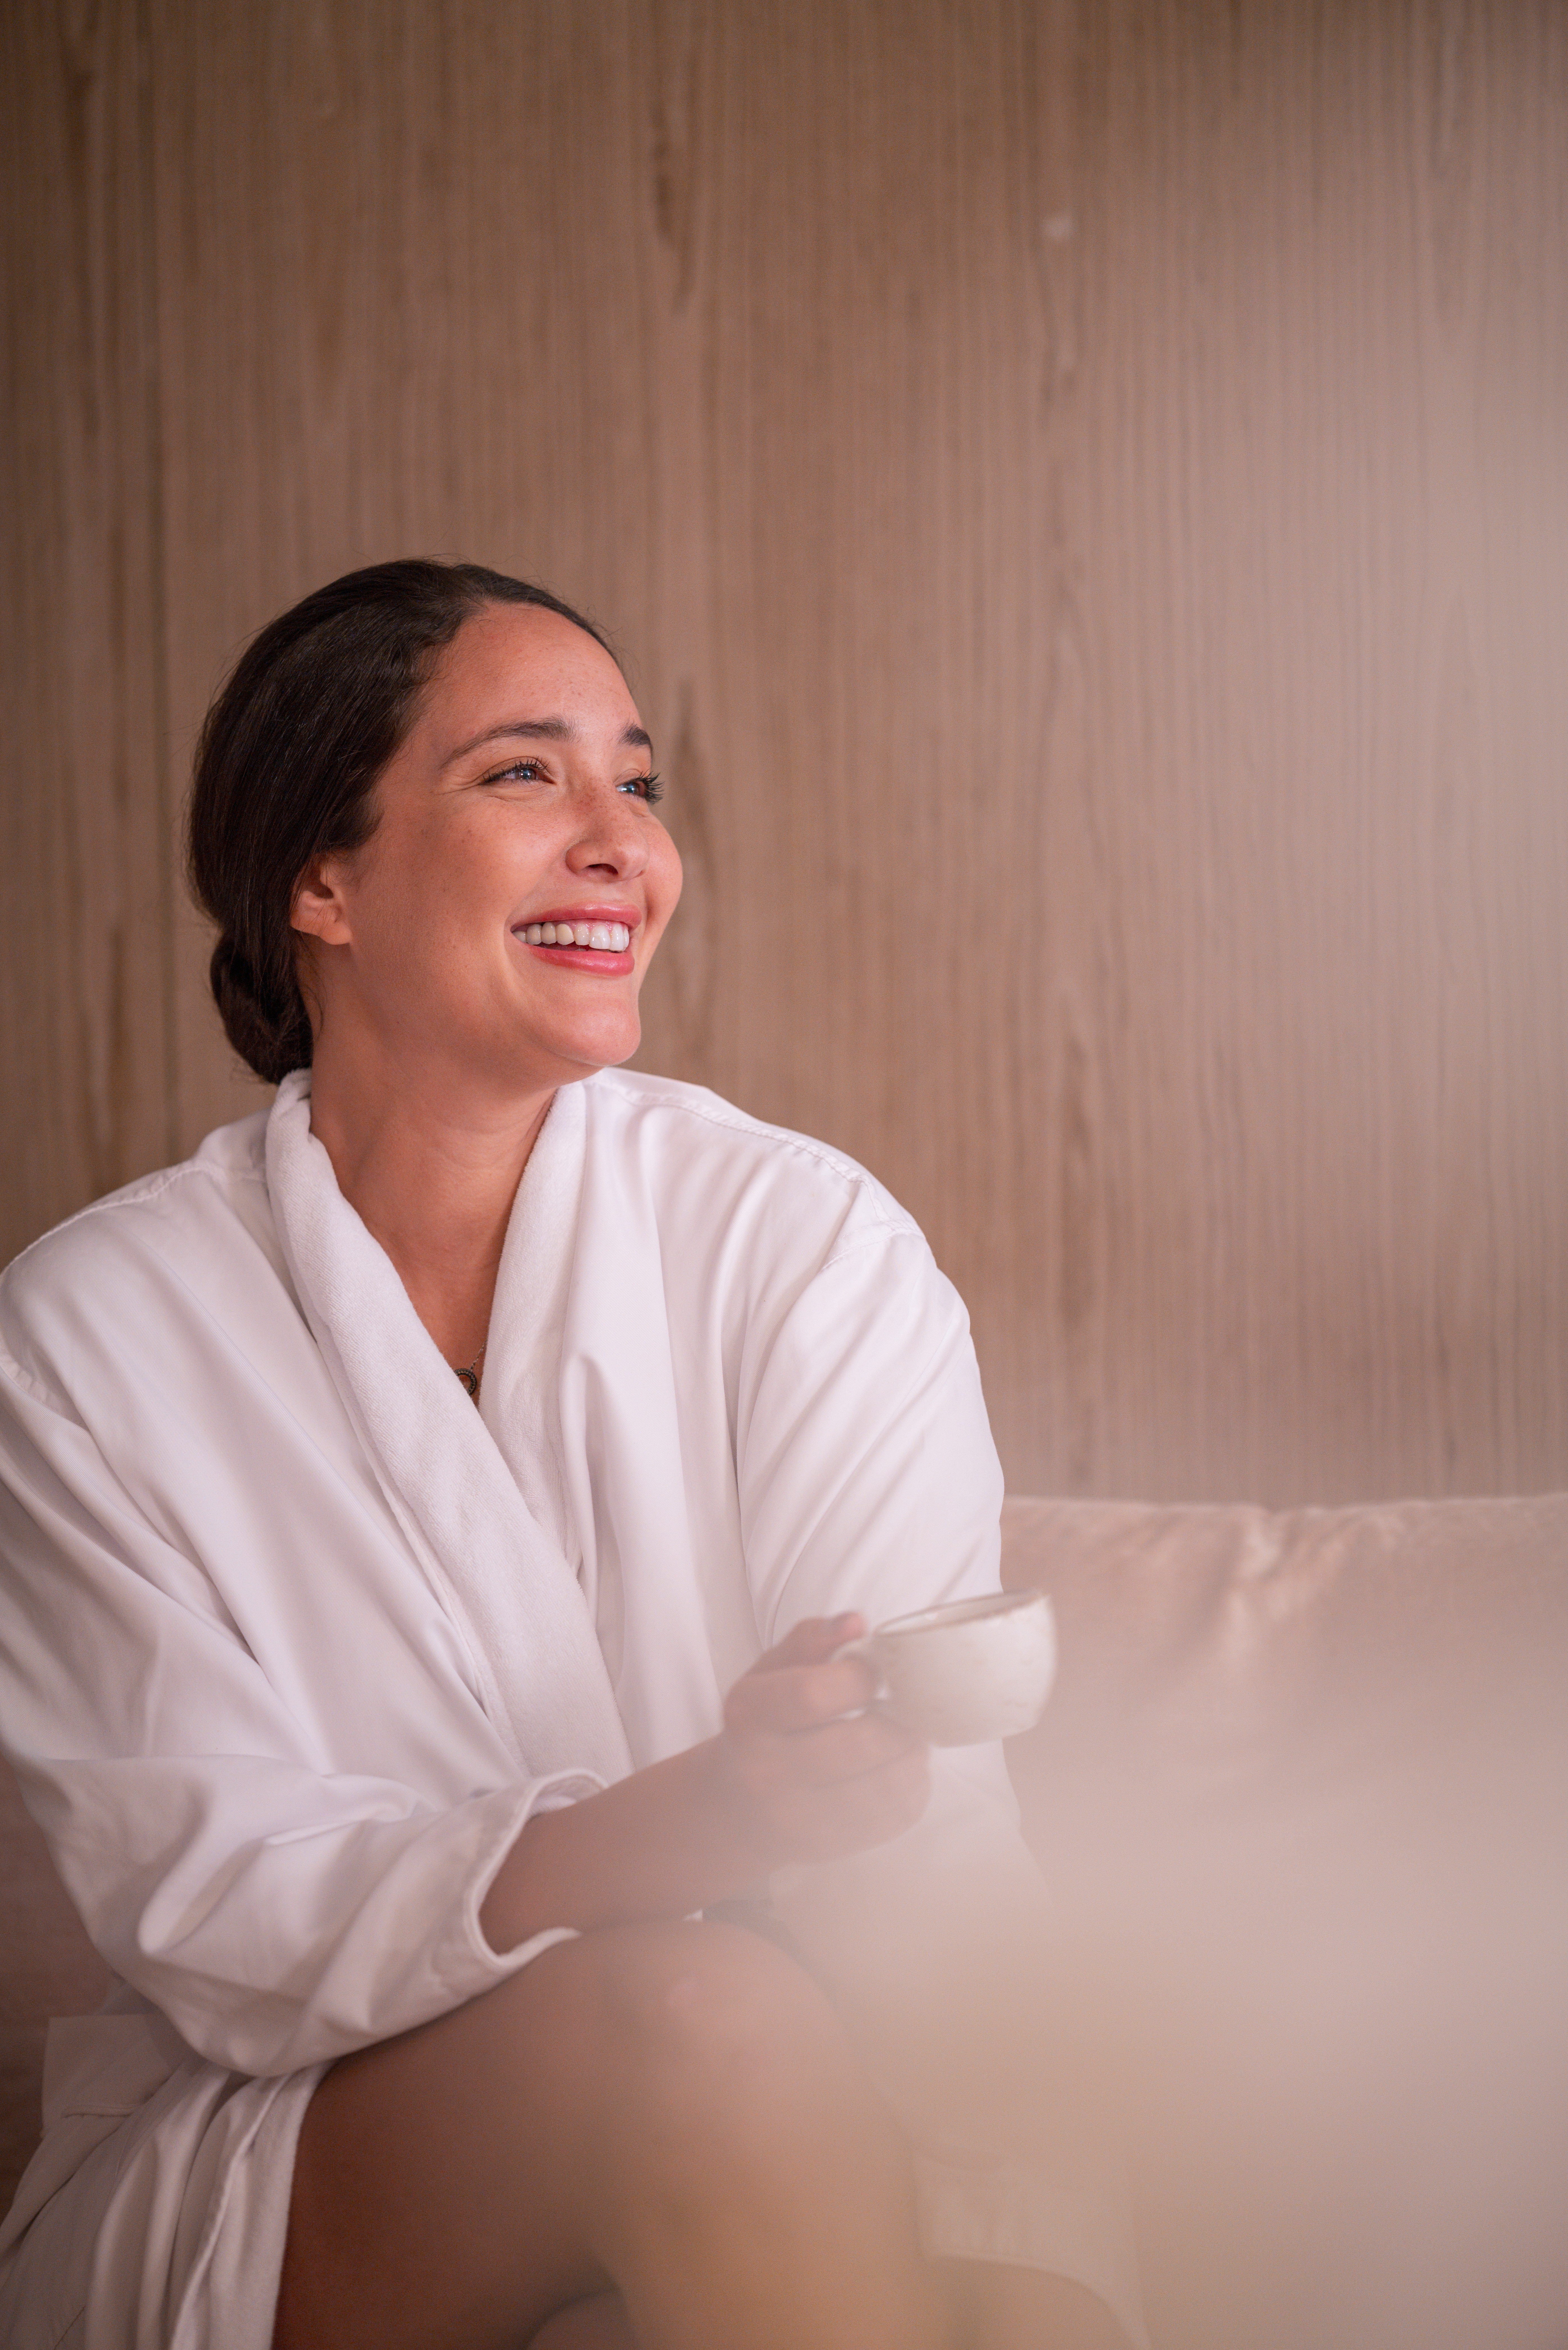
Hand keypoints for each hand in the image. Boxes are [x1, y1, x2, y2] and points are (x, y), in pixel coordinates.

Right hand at [716, 1615, 931, 1868]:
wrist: (737, 1808)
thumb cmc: (762, 1726)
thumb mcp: (769, 1673)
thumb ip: (811, 1640)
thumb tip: (857, 1622)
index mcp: (749, 1718)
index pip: (813, 1695)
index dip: (860, 1676)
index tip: (874, 1671)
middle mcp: (767, 1774)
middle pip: (860, 1744)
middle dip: (898, 1719)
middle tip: (903, 1707)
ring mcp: (799, 1821)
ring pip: (888, 1787)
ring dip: (913, 1754)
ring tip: (907, 1736)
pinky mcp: (830, 1850)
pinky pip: (897, 1818)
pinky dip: (915, 1788)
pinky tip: (901, 1769)